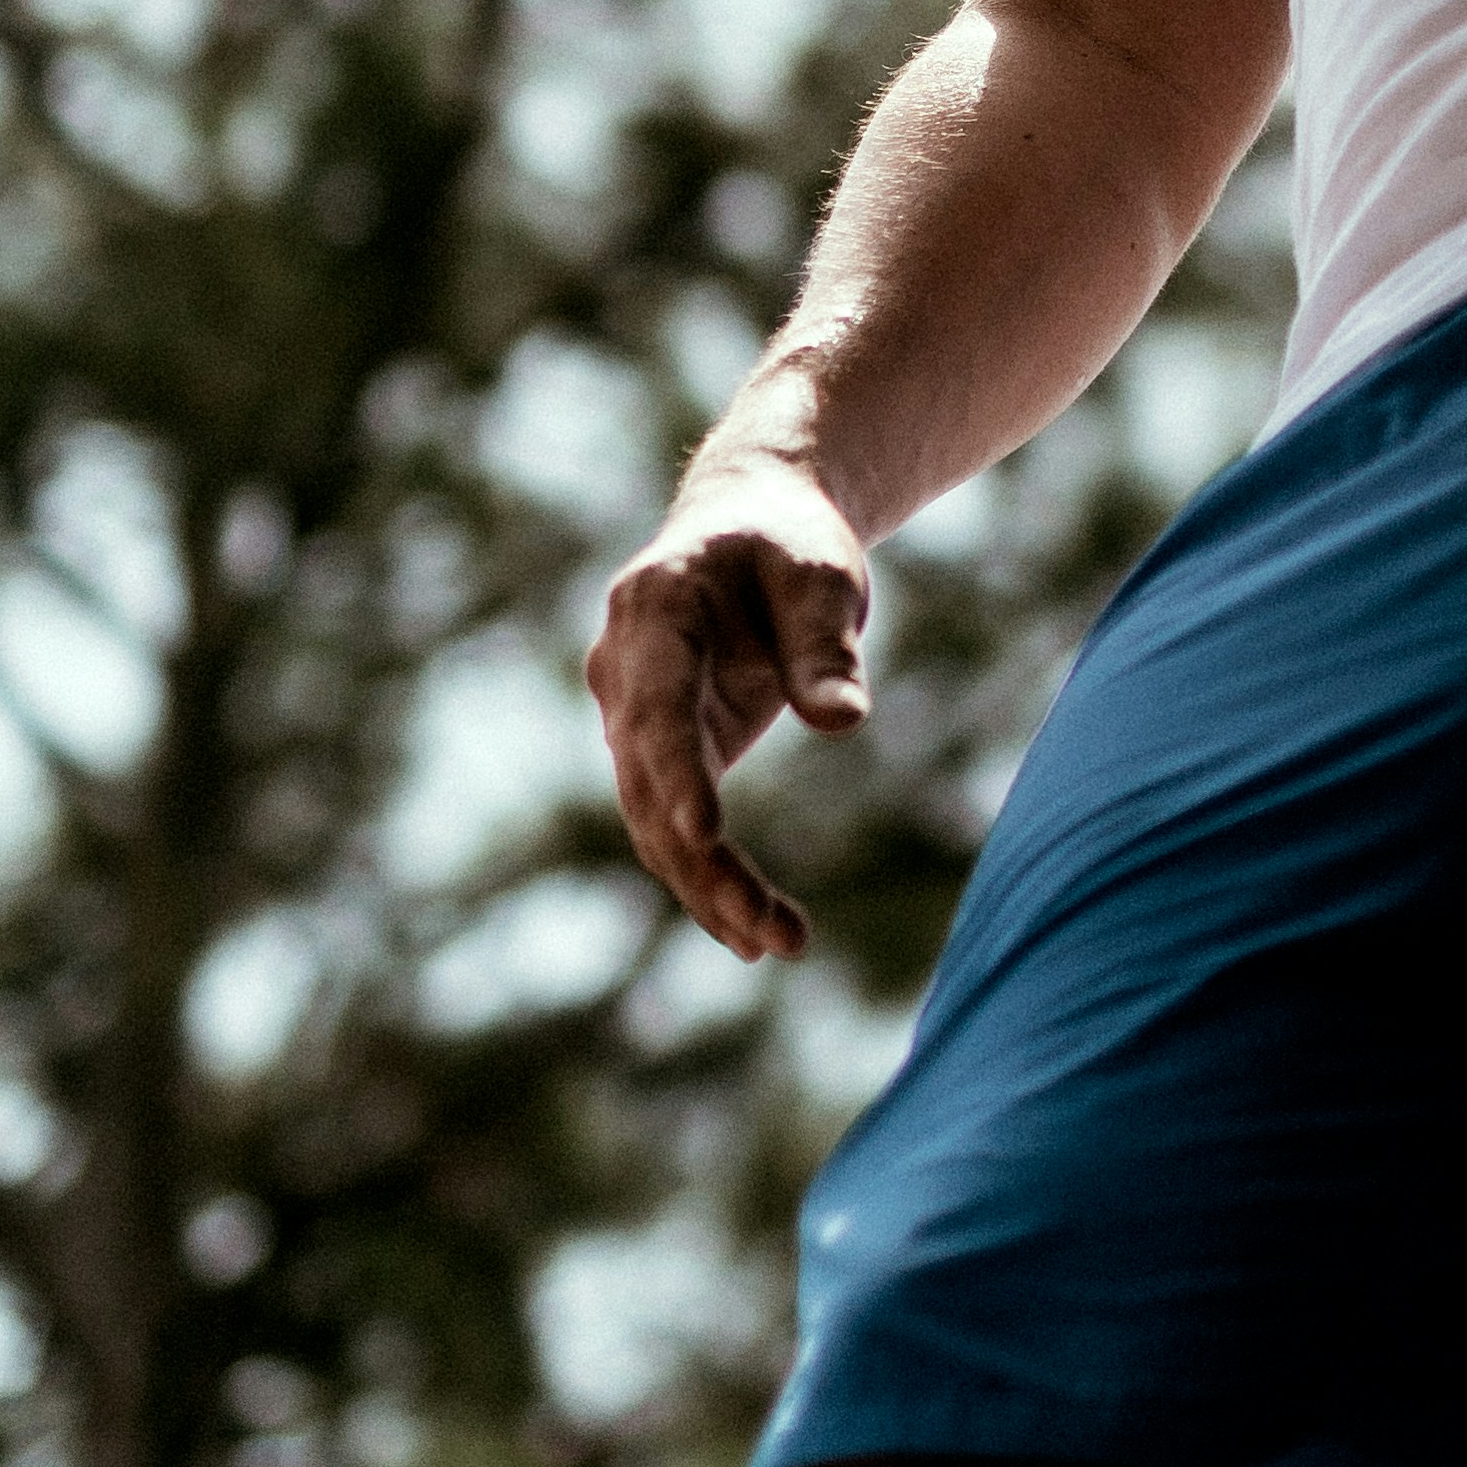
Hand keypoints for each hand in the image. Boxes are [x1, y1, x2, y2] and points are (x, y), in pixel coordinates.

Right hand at [589, 444, 875, 965]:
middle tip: (766, 932)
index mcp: (656, 607)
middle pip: (649, 780)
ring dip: (707, 887)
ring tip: (777, 944)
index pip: (659, 702)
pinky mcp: (655, 748)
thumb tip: (842, 719)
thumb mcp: (819, 573)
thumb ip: (825, 642)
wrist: (751, 522)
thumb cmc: (790, 542)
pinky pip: (669, 823)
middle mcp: (624, 667)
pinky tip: (755, 931)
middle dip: (702, 861)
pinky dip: (707, 876)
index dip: (676, 771)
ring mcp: (630, 712)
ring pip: (652, 818)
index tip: (702, 834)